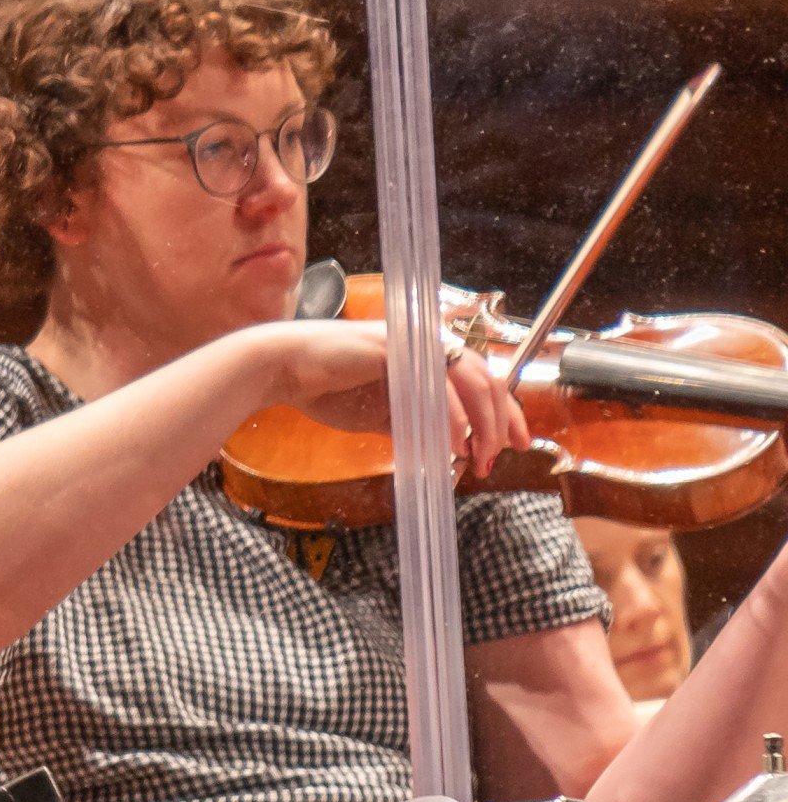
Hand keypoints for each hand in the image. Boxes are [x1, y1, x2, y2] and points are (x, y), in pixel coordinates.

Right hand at [238, 307, 534, 478]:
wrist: (282, 369)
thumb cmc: (328, 387)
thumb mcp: (387, 414)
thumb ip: (421, 425)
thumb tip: (455, 453)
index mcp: (427, 354)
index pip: (484, 380)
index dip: (508, 413)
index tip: (518, 443)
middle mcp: (426, 342)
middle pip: (487, 380)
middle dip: (500, 424)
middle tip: (495, 459)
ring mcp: (412, 342)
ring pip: (471, 381)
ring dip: (481, 424)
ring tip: (476, 456)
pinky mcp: (395, 348)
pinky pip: (436, 385)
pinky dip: (451, 417)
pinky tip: (452, 442)